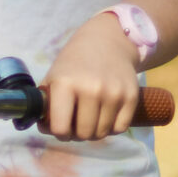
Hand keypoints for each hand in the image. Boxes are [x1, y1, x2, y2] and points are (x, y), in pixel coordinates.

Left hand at [46, 14, 141, 140]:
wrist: (106, 42)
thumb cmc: (73, 63)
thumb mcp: (53, 77)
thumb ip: (46, 105)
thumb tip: (46, 129)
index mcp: (65, 83)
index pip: (60, 128)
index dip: (58, 132)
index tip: (60, 126)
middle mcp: (91, 89)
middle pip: (84, 134)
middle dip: (77, 134)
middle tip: (76, 123)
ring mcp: (113, 94)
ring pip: (102, 134)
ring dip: (94, 132)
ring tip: (90, 118)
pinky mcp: (131, 97)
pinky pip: (120, 128)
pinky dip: (111, 127)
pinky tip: (105, 115)